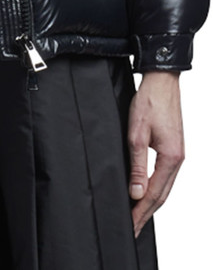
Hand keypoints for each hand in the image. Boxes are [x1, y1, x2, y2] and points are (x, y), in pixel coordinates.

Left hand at [127, 69, 183, 237]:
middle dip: (146, 213)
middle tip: (133, 228)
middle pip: (162, 195)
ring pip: (165, 187)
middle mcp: (178, 159)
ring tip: (138, 216)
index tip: (130, 225)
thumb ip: (137, 164)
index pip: (153, 194)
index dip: (140, 211)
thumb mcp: (136, 133)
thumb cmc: (150, 101)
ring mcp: (178, 154)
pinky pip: (166, 176)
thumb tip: (136, 191)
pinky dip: (156, 189)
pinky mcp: (174, 148)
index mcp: (171, 158)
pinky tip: (148, 192)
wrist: (162, 81)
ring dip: (151, 203)